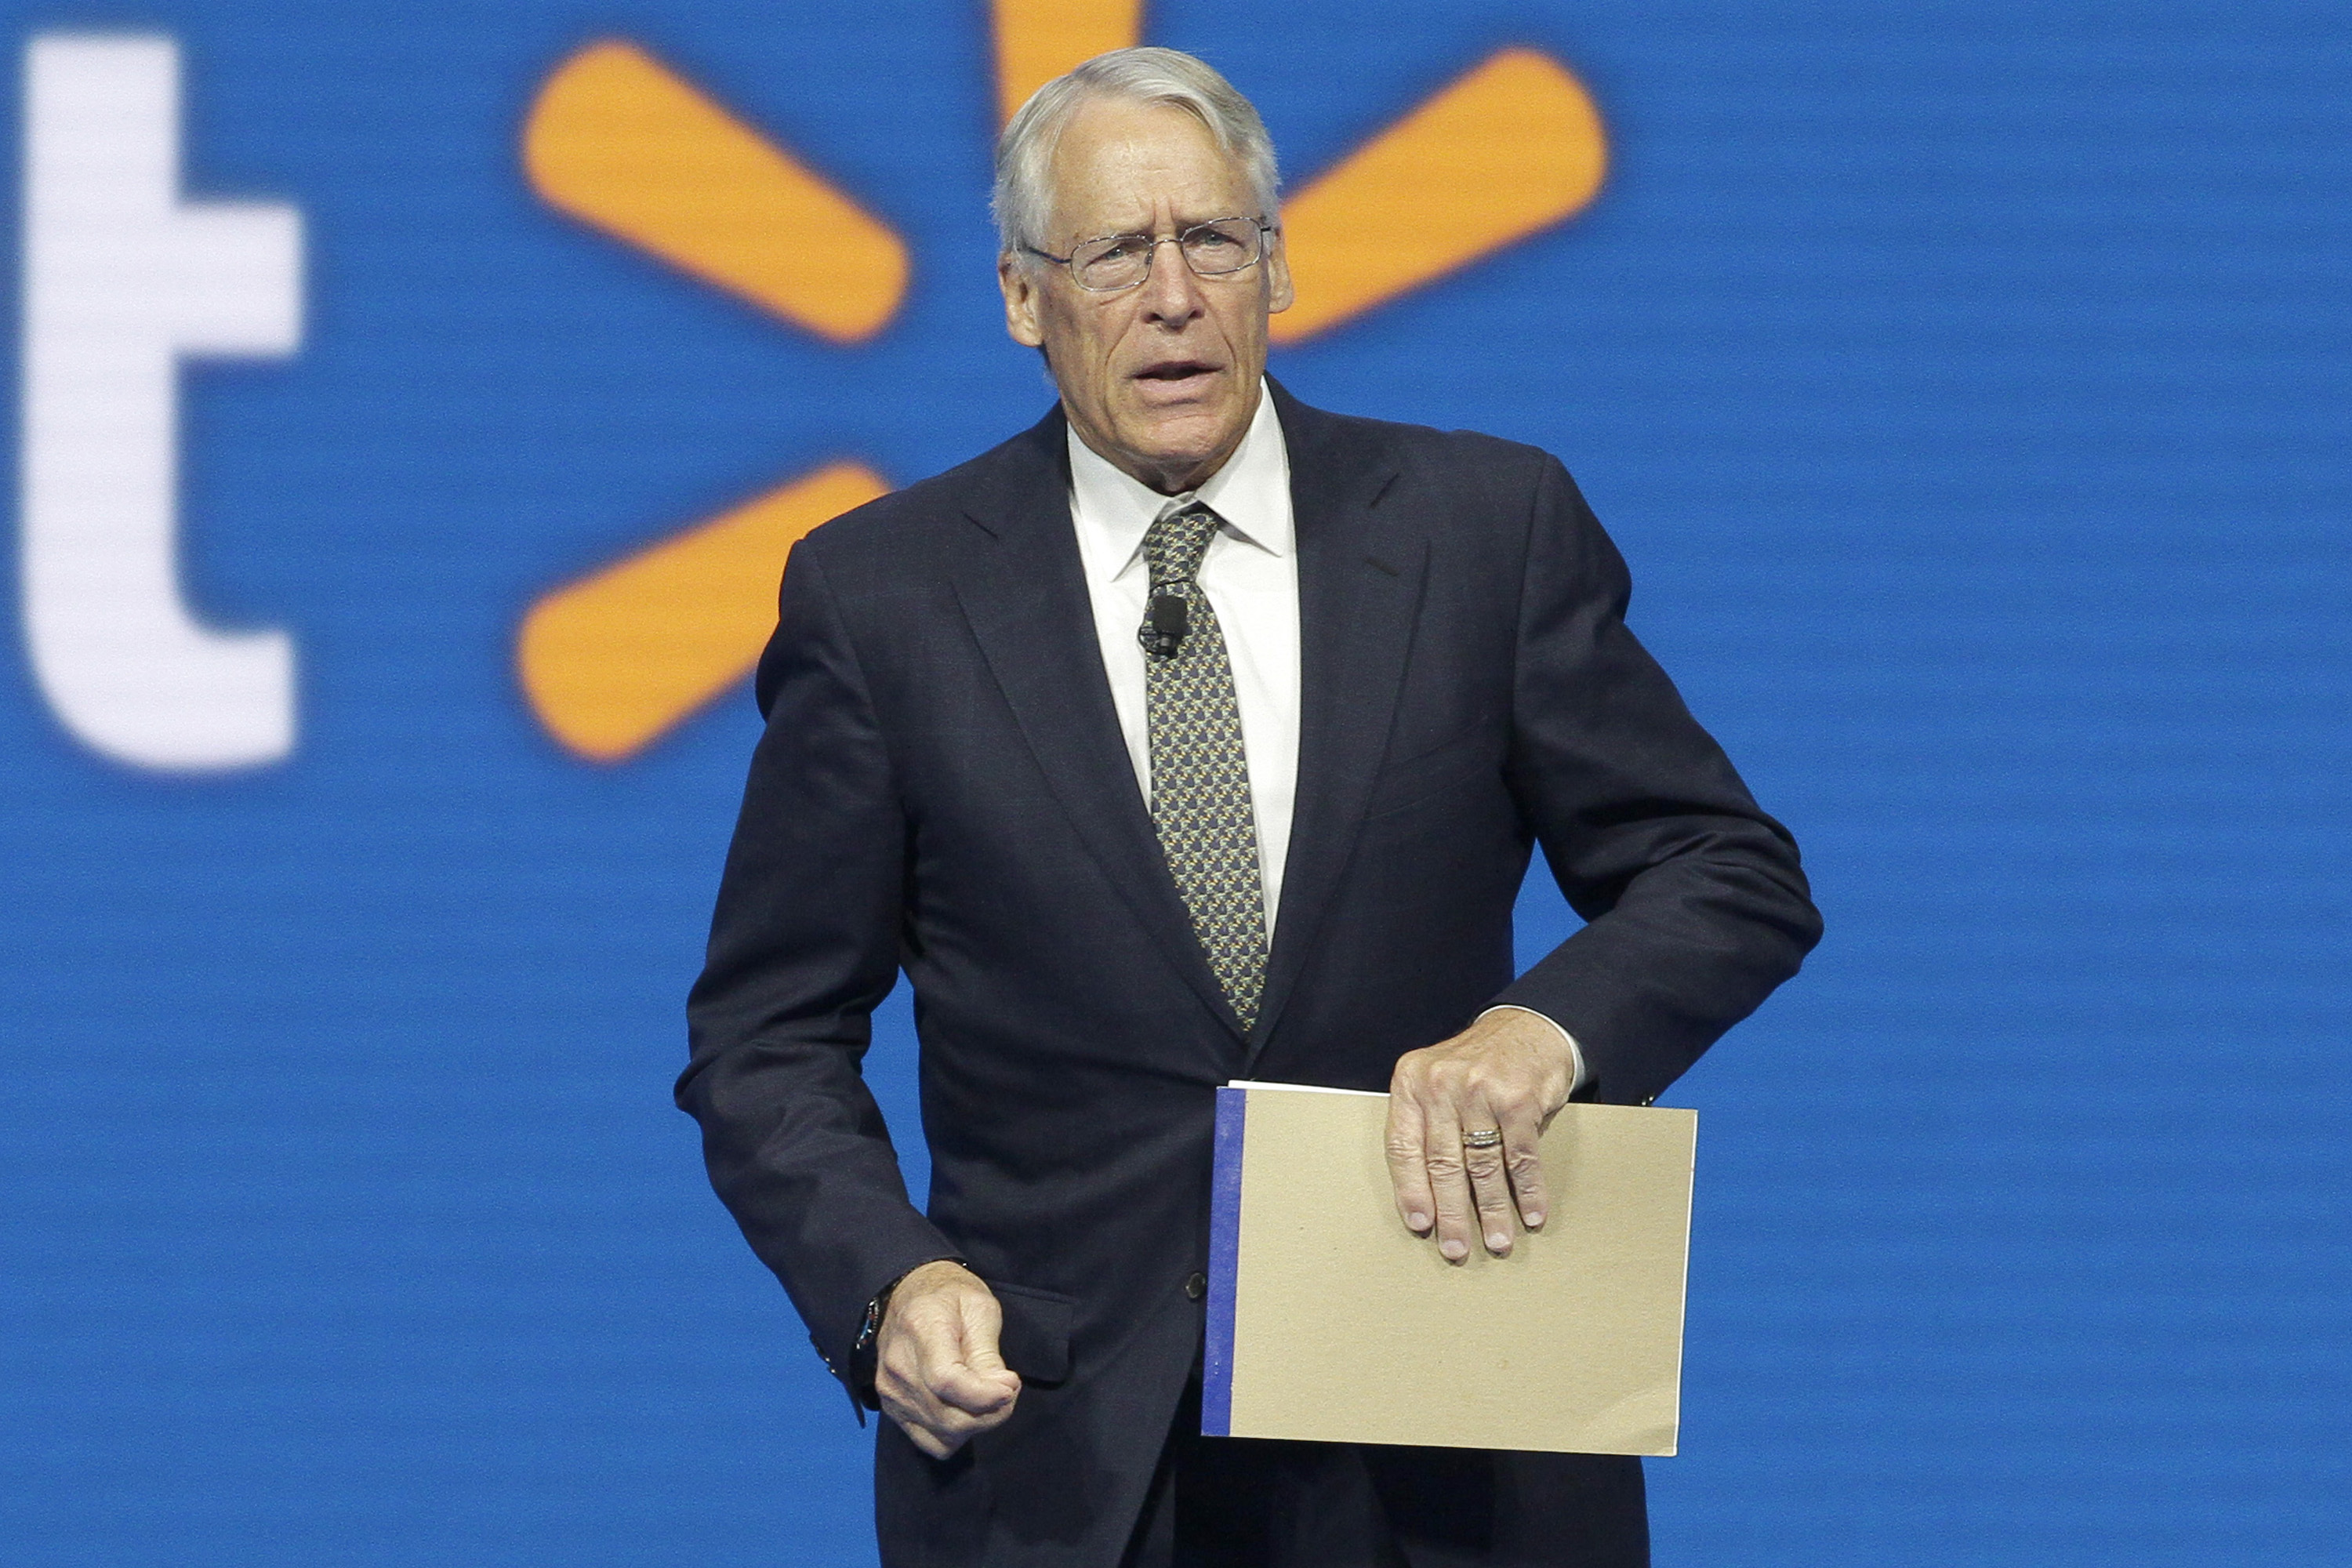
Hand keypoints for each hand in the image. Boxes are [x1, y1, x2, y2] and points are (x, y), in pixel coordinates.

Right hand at [874, 1260, 1021, 1458]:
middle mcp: (899, 1365)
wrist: (908, 1294)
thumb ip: (988, 1352)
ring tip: (988, 1397)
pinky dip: (955, 1435)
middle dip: (991, 1413)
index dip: (984, 1395)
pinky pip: (929, 1441)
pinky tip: (966, 1410)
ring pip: (942, 1434)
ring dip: (977, 1424)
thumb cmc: (948, 1296)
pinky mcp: (892, 1407)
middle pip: (947, 1416)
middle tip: (1007, 1390)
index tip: (1010, 1386)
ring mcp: (892, 1390)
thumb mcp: (979, 1307)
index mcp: (921, 1329)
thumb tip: (1001, 1389)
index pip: (947, 1381)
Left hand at [1385, 1009, 1576, 1261]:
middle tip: (1455, 1249)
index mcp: (1411, 1083)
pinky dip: (1528, 1190)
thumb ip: (1425, 1125)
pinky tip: (1532, 1214)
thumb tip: (1424, 1198)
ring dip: (1492, 1210)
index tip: (1419, 1224)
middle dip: (1450, 1213)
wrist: (1528, 1028)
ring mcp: (1480, 1091)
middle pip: (1442, 1163)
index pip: (1402, 1146)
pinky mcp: (1518, 1099)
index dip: (1410, 1190)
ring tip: (1497, 1242)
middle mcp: (1441, 1085)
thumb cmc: (1477, 1066)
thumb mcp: (1436, 1081)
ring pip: (1482, 1165)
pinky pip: (1520, 1157)